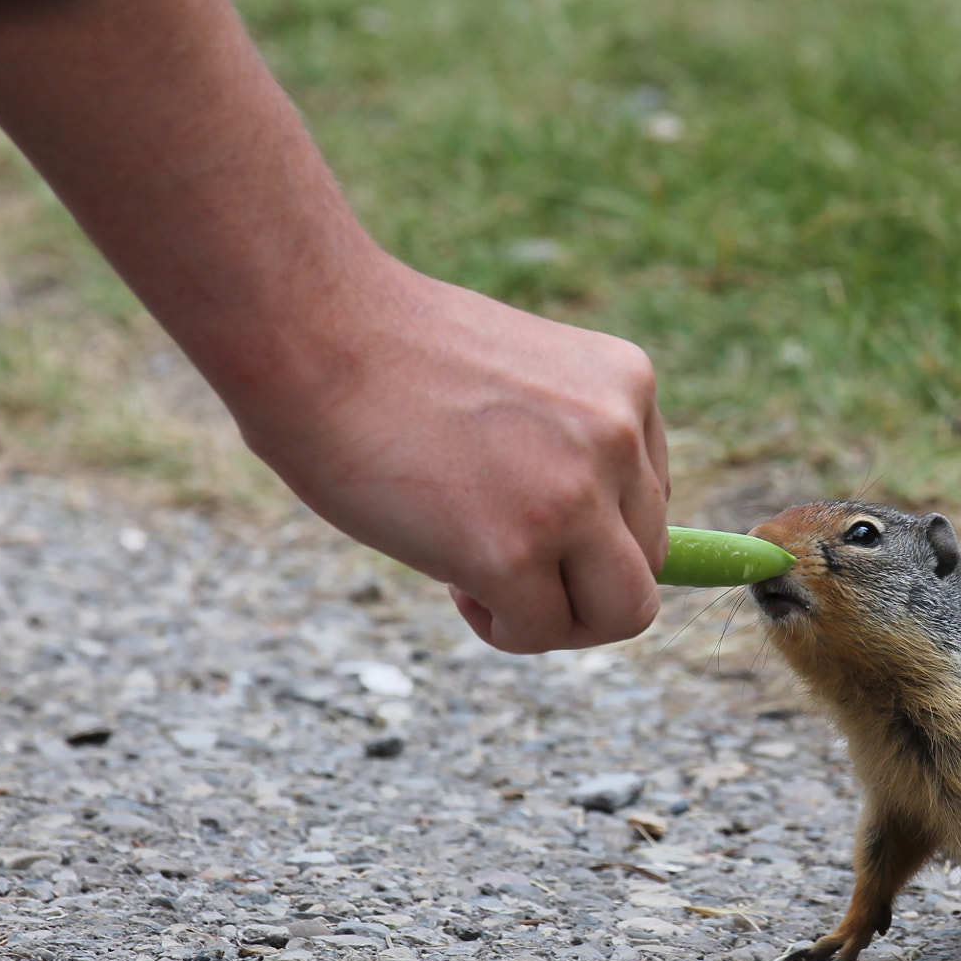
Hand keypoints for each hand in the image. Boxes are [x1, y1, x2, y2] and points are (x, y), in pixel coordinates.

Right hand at [231, 263, 669, 652]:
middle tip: (502, 560)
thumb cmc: (389, 353)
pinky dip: (502, 628)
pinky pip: (542, 631)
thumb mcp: (521, 381)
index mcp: (628, 385)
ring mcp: (574, 495)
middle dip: (579, 581)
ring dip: (557, 617)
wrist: (310, 329)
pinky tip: (454, 582)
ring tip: (484, 582)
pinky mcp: (515, 551)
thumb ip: (569, 444)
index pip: (650, 500)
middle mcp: (618, 436)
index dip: (589, 529)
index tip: (520, 512)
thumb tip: (592, 549)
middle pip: (647, 561)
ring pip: (623, 612)